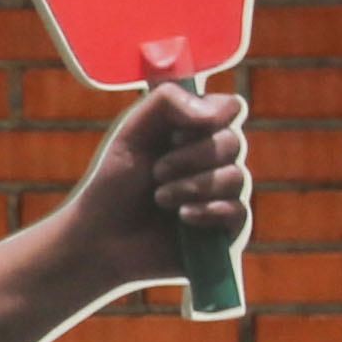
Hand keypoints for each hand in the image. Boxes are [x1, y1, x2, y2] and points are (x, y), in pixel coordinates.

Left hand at [61, 75, 249, 297]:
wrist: (103, 238)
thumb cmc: (115, 184)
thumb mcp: (132, 134)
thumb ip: (166, 103)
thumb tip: (212, 111)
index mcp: (196, 131)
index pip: (231, 108)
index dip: (212, 115)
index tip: (175, 133)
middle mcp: (216, 159)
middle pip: (233, 142)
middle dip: (191, 156)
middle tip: (156, 171)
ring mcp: (224, 194)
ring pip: (236, 177)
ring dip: (192, 186)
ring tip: (159, 198)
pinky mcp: (228, 228)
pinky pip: (238, 211)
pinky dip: (207, 211)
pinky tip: (183, 217)